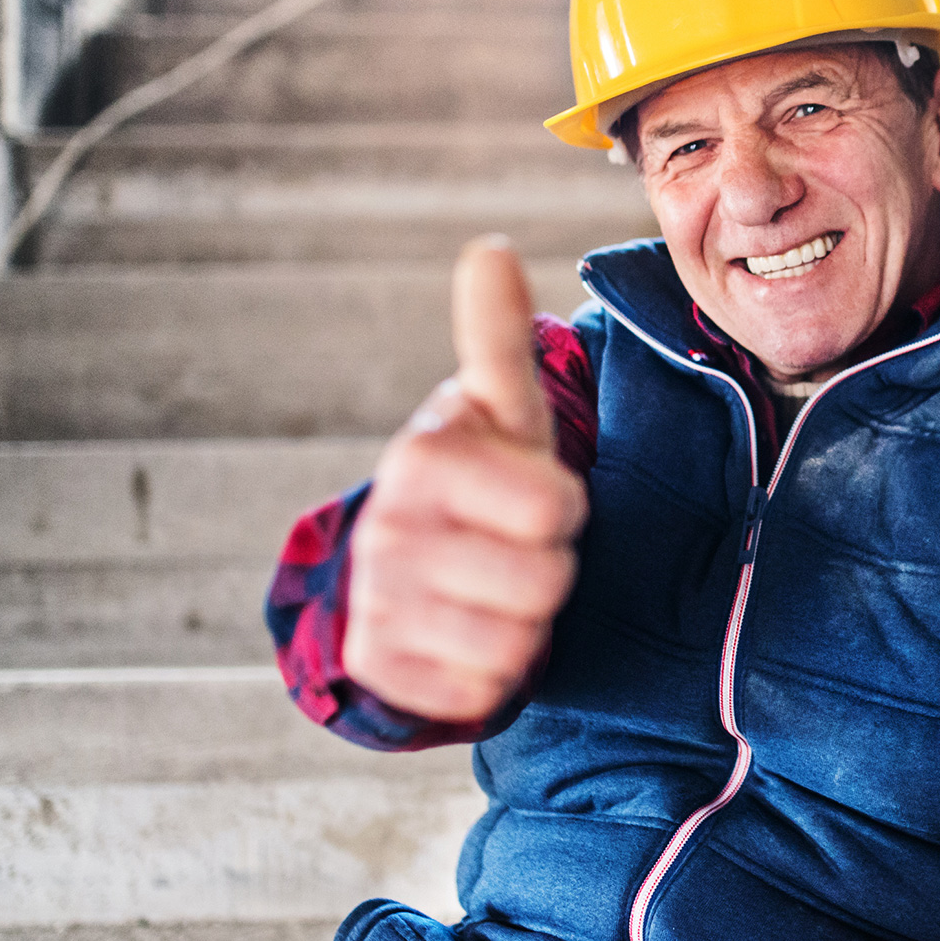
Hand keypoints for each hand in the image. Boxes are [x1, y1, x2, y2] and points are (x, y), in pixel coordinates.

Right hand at [345, 235, 588, 721]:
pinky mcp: (380, 669)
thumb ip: (497, 337)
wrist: (413, 567)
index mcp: (423, 455)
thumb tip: (486, 248)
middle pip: (545, 580)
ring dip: (525, 622)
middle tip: (514, 547)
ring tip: (495, 589)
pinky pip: (482, 692)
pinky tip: (469, 636)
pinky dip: (493, 674)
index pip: (555, 506)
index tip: (533, 496)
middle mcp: (388, 528)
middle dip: (550, 568)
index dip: (562, 506)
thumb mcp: (501, 412)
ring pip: (516, 642)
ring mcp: (376, 602)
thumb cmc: (483, 478)